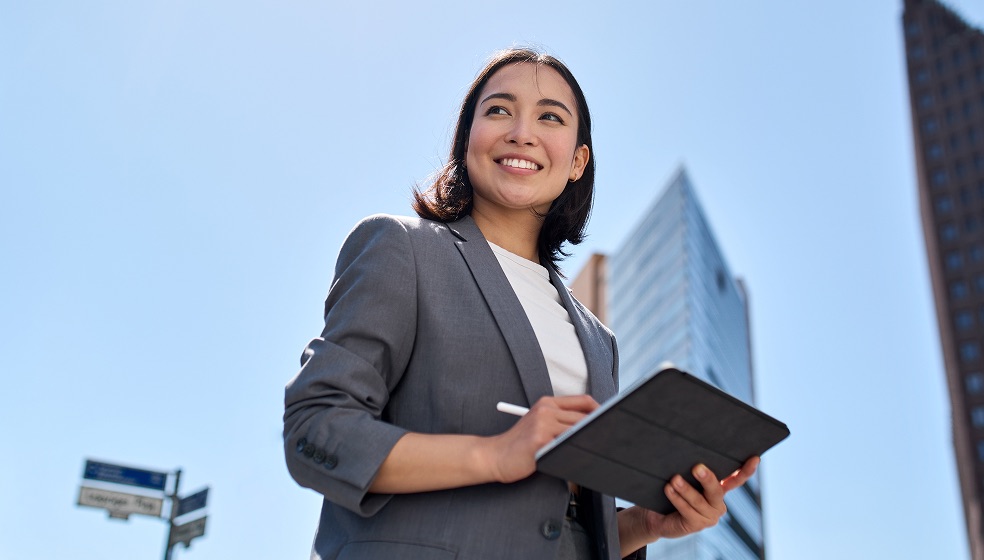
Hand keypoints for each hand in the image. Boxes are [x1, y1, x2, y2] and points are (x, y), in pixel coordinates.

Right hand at [483, 395, 598, 482]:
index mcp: (547, 403)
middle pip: (585, 417)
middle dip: (599, 429)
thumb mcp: (539, 424)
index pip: (583, 401)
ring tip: (600, 451)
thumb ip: (561, 421)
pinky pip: (567, 446)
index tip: (609, 423)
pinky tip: (583, 459)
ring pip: (578, 431)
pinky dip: (577, 453)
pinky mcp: (540, 441)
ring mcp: (543, 424)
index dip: (601, 411)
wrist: (495, 456)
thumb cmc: (520, 444)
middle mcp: (546, 410)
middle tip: (612, 440)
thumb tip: (594, 427)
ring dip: (590, 442)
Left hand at [628, 456, 759, 543]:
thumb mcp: (685, 478)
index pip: (736, 479)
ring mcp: (709, 516)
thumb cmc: (673, 491)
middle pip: (716, 490)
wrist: (659, 516)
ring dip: (685, 489)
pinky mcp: (697, 525)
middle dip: (707, 479)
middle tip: (697, 467)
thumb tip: (689, 448)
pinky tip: (669, 489)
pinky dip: (677, 499)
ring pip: (698, 501)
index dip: (746, 470)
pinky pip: (687, 510)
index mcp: (719, 490)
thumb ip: (692, 470)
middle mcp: (718, 504)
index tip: (755, 458)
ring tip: (674, 479)